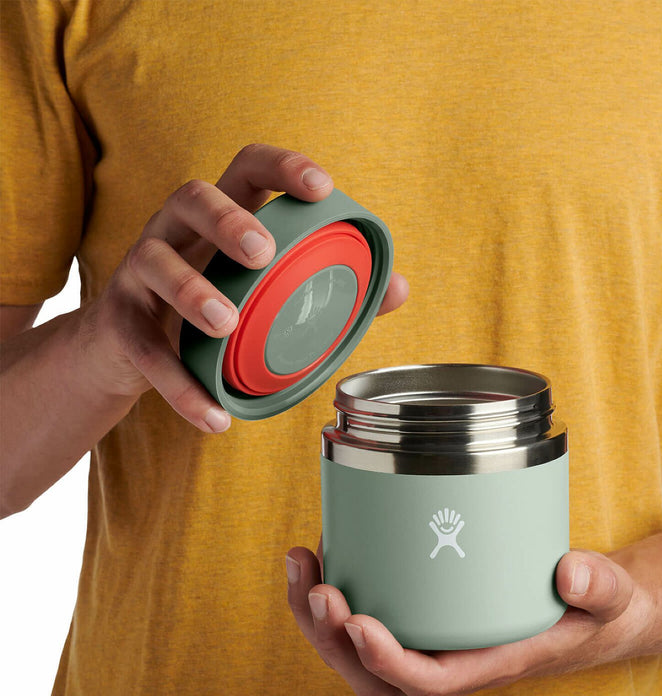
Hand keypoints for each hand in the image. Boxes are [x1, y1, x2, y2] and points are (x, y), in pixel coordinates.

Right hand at [78, 144, 408, 432]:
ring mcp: (139, 273)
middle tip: (263, 254)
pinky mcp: (118, 322)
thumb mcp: (265, 294)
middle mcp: (175, 233)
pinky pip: (144, 351)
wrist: (126, 356)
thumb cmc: (210, 314)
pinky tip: (214, 417)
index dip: (283, 168)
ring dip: (191, 291)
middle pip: (192, 197)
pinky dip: (180, 386)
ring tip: (225, 322)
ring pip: (155, 262)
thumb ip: (332, 289)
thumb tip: (400, 289)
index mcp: (220, 219)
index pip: (247, 169)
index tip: (321, 187)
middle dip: (228, 220)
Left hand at [286, 545, 649, 695]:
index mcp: (488, 664)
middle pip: (372, 676)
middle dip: (332, 639)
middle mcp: (449, 660)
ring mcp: (430, 639)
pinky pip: (367, 616)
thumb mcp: (611, 598)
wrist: (589, 612)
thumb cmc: (594, 611)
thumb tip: (570, 570)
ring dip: (318, 616)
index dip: (385, 660)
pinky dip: (338, 591)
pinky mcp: (422, 614)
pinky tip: (329, 548)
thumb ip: (600, 586)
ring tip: (302, 563)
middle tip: (318, 586)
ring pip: (356, 651)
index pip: (427, 681)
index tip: (357, 622)